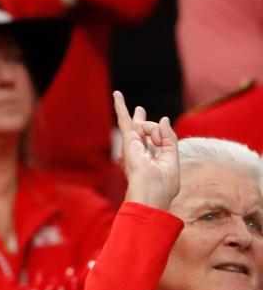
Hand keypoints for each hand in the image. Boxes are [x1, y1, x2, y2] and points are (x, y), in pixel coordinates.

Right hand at [113, 91, 179, 209]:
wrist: (149, 194)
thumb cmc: (162, 186)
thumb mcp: (172, 160)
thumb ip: (169, 140)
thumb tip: (163, 119)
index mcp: (150, 159)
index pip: (155, 141)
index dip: (161, 134)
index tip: (162, 134)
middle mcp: (139, 152)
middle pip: (142, 131)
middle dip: (143, 120)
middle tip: (139, 108)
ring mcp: (132, 146)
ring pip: (144, 126)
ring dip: (153, 130)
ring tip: (156, 141)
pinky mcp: (128, 141)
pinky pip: (124, 120)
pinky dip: (120, 107)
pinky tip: (117, 94)